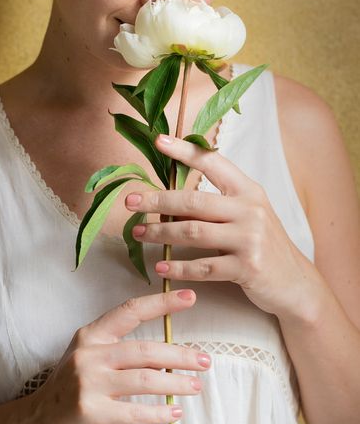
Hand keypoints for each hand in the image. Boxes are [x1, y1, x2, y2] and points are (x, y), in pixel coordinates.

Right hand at [24, 290, 210, 423]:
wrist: (36, 422)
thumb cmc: (71, 388)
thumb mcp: (88, 358)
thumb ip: (119, 350)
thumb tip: (168, 353)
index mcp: (91, 335)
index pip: (130, 312)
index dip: (161, 303)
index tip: (190, 297)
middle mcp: (89, 354)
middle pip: (144, 350)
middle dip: (180, 355)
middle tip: (205, 361)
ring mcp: (88, 383)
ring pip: (144, 379)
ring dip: (176, 383)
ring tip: (196, 386)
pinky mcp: (90, 412)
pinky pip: (134, 412)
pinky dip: (159, 413)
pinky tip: (175, 413)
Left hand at [125, 134, 315, 317]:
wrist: (294, 282)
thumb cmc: (263, 246)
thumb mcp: (247, 216)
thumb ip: (217, 205)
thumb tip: (170, 201)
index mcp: (248, 191)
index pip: (213, 163)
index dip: (185, 151)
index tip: (159, 141)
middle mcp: (250, 210)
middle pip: (193, 202)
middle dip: (157, 201)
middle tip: (130, 201)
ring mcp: (250, 239)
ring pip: (193, 233)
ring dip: (161, 234)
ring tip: (139, 233)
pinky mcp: (247, 267)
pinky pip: (203, 267)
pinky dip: (178, 268)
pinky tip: (160, 267)